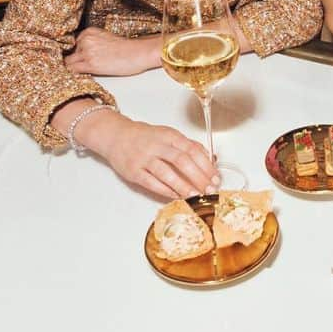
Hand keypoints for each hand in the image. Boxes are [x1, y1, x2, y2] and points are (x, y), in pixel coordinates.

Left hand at [64, 27, 158, 76]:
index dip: (70, 55)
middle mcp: (85, 39)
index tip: (71, 62)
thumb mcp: (105, 40)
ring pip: (67, 63)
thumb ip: (91, 45)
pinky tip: (74, 79)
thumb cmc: (127, 49)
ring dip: (69, 70)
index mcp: (88, 32)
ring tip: (71, 76)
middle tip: (71, 71)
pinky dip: (71, 75)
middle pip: (67, 54)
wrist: (139, 53)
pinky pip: (72, 70)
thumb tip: (80, 57)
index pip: (70, 45)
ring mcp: (86, 51)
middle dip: (69, 62)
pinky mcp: (90, 63)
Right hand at [83, 110, 221, 198]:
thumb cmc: (146, 137)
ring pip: (167, 174)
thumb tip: (209, 158)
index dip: (206, 165)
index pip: (192, 149)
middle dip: (198, 177)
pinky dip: (166, 191)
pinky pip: (152, 183)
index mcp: (169, 135)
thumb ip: (188, 145)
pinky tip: (177, 197)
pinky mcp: (133, 172)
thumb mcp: (168, 135)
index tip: (216, 177)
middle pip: (181, 161)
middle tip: (210, 190)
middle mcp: (157, 146)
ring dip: (183, 187)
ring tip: (196, 196)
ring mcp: (144, 159)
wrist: (116, 136)